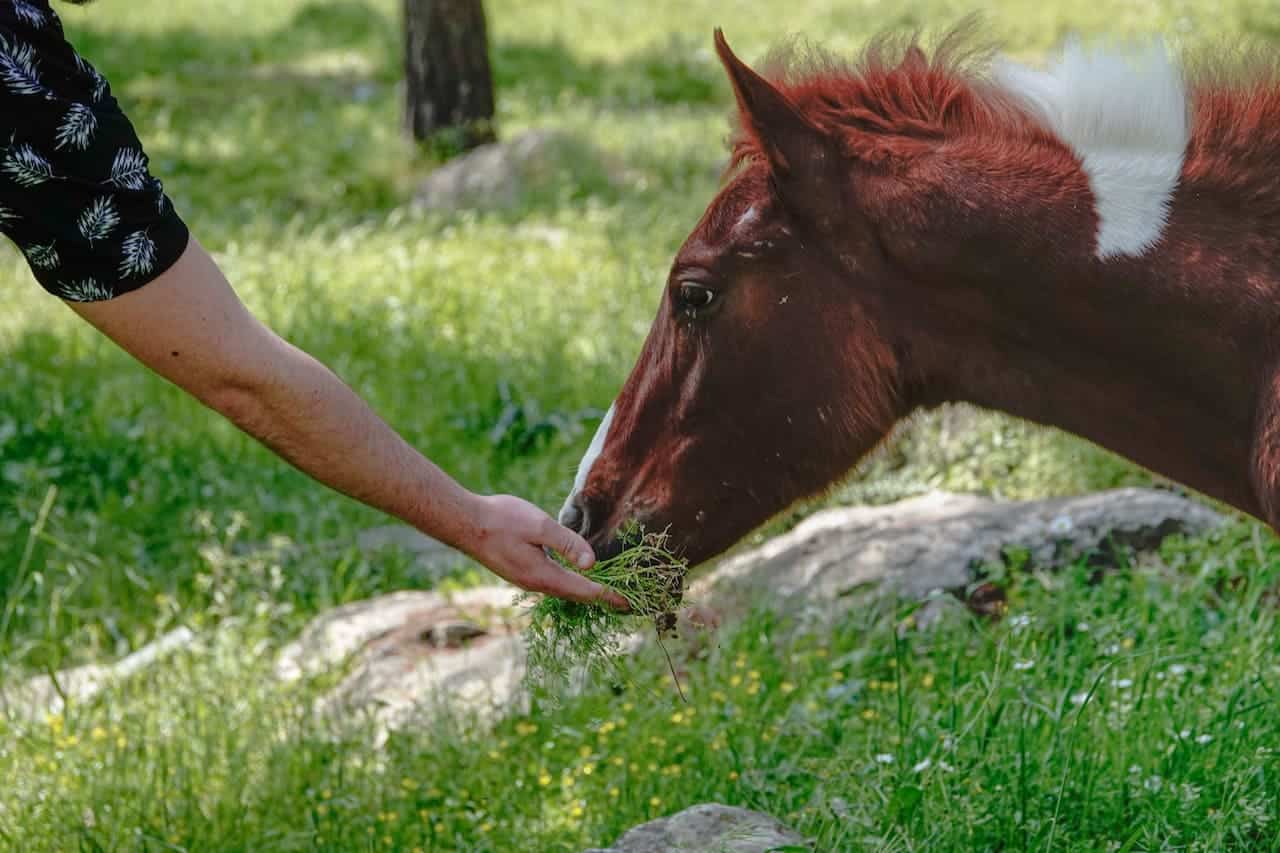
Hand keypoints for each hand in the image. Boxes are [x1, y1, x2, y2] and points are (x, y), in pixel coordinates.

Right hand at [464, 494, 627, 608]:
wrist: (464, 523)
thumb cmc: (501, 521)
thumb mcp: (540, 526)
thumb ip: (567, 544)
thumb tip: (592, 564)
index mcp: (544, 576)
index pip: (585, 591)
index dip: (609, 596)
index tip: (629, 603)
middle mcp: (537, 583)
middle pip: (576, 596)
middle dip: (601, 598)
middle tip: (624, 602)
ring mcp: (526, 579)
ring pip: (563, 590)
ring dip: (585, 592)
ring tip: (605, 592)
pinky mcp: (520, 571)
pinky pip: (553, 582)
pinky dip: (570, 584)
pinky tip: (575, 576)